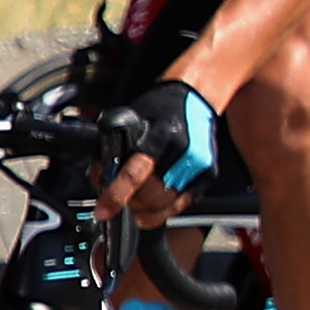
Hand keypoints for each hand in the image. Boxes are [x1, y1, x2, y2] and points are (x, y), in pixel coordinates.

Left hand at [93, 77, 216, 219]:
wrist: (196, 98)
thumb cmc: (160, 109)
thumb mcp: (132, 118)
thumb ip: (116, 148)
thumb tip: (101, 177)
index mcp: (162, 134)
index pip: (135, 173)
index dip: (116, 195)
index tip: (103, 211)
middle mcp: (184, 151)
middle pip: (149, 194)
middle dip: (128, 200)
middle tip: (116, 196)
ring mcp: (199, 165)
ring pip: (164, 205)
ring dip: (143, 208)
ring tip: (133, 199)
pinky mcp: (208, 175)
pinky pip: (179, 205)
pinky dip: (160, 211)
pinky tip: (149, 207)